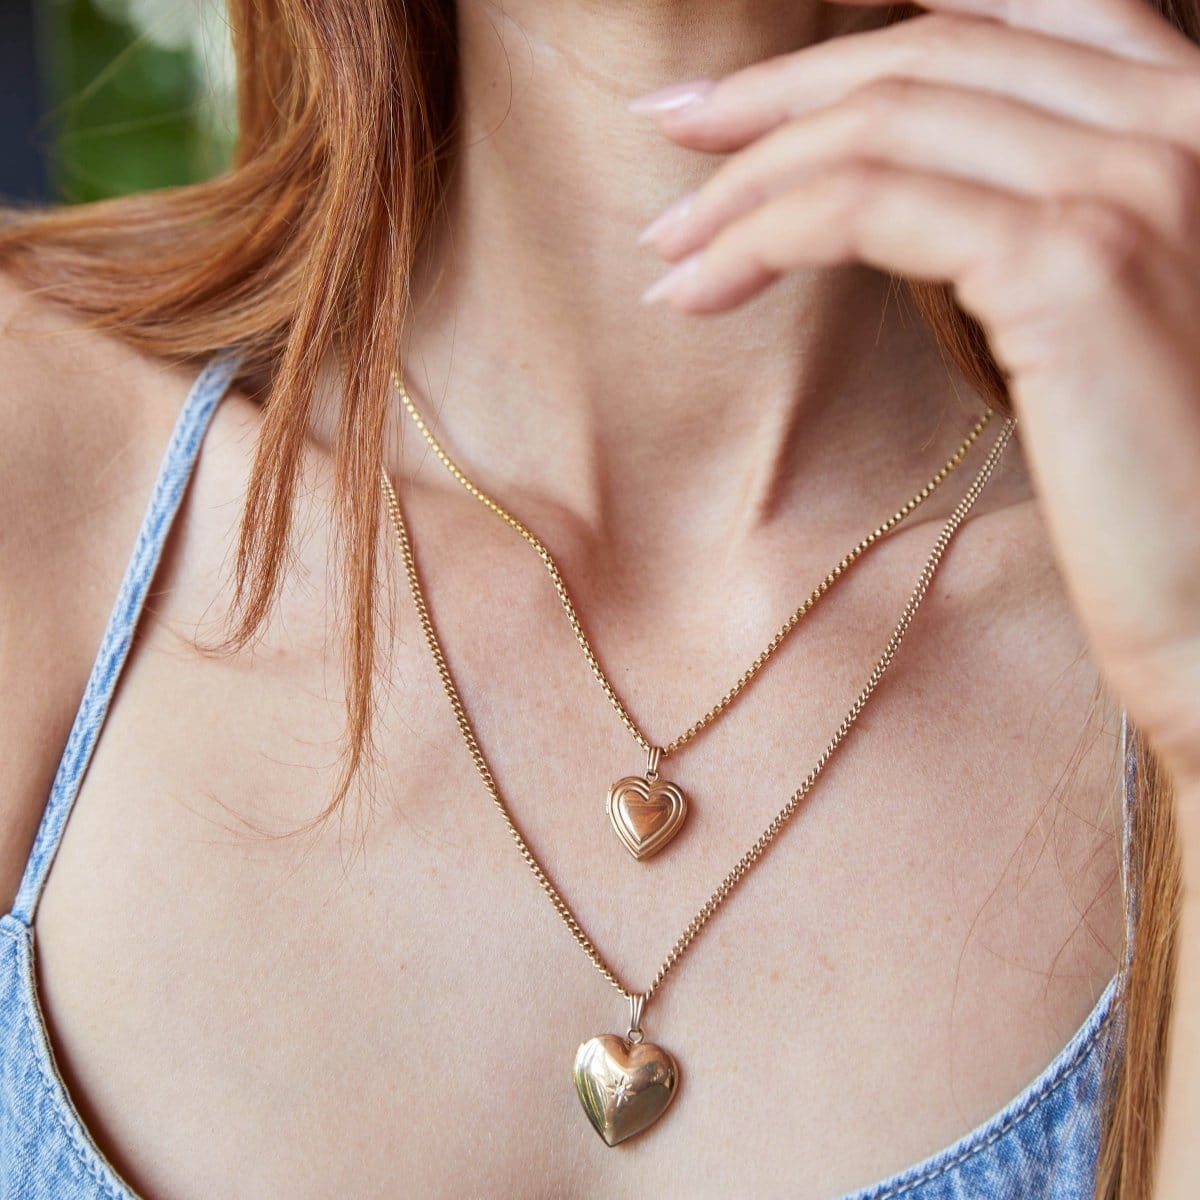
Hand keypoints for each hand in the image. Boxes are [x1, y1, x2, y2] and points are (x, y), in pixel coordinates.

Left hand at [631, 0, 1199, 808]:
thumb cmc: (1165, 483)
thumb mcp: (1104, 318)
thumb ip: (1037, 232)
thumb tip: (909, 206)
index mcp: (1187, 117)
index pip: (998, 23)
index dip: (856, 42)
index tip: (744, 98)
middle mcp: (1177, 117)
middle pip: (923, 58)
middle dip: (775, 95)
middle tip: (672, 133)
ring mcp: (1129, 183)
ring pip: (880, 128)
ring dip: (748, 180)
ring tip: (669, 246)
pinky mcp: (1073, 267)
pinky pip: (868, 208)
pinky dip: (762, 237)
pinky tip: (699, 290)